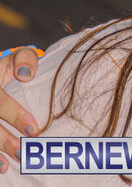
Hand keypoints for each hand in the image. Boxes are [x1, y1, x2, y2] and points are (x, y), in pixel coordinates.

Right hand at [0, 46, 41, 172]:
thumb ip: (24, 59)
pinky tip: (1, 166)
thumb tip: (26, 75)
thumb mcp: (12, 60)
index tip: (33, 129)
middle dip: (4, 140)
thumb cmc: (4, 71)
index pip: (0, 102)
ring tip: (12, 162)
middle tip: (24, 151)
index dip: (16, 115)